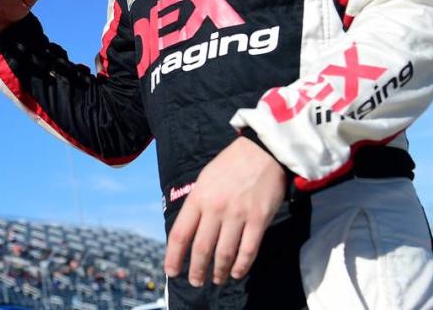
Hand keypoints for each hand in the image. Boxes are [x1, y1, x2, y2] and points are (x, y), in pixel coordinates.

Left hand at [163, 137, 285, 286]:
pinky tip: (236, 273)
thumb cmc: (231, 165)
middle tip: (194, 282)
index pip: (180, 234)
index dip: (174, 256)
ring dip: (218, 271)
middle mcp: (215, 208)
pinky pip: (248, 250)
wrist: (261, 151)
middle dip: (196, 270)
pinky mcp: (259, 219)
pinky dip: (241, 265)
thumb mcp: (205, 180)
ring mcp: (238, 215)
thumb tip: (189, 231)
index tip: (170, 271)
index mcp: (198, 198)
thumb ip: (197, 205)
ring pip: (224, 253)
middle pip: (201, 248)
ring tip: (216, 280)